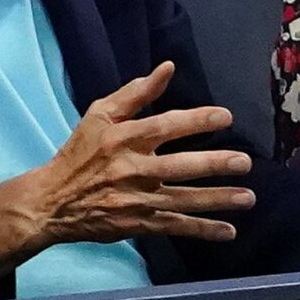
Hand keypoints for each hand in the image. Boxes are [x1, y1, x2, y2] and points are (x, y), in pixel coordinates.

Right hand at [0, 61, 255, 270]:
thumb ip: (136, 92)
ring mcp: (137, 200)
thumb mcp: (100, 115)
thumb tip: (168, 68)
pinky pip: (175, 227)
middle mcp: (133, 169)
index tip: (225, 117)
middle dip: (214, 165)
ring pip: (183, 200)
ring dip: (217, 200)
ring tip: (248, 198)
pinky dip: (202, 230)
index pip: (166, 126)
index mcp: (124, 138)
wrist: (52, 201)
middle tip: (245, 162)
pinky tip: (228, 231)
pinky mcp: (138, 225)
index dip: (196, 121)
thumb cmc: (80, 152)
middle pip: (180, 166)